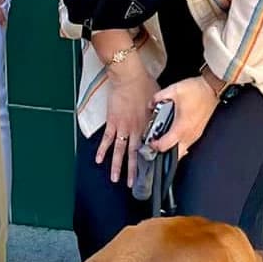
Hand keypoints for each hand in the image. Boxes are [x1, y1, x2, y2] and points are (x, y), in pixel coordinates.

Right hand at [94, 58, 156, 187]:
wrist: (129, 77)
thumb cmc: (145, 85)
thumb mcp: (158, 101)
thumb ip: (159, 113)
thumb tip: (164, 119)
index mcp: (147, 125)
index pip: (149, 147)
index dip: (149, 160)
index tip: (150, 171)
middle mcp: (135, 129)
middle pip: (134, 154)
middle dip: (133, 170)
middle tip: (132, 184)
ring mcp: (122, 127)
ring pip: (119, 151)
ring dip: (117, 165)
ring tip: (115, 179)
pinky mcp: (112, 122)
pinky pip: (106, 139)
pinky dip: (102, 150)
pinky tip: (98, 159)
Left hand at [147, 76, 218, 158]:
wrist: (213, 89)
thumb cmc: (197, 91)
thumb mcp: (174, 90)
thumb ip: (159, 97)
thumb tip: (151, 103)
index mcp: (181, 128)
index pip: (165, 146)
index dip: (154, 146)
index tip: (150, 140)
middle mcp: (189, 135)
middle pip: (175, 155)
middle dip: (164, 152)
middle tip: (157, 142)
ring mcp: (196, 134)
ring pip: (182, 151)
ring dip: (172, 148)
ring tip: (164, 138)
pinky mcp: (199, 132)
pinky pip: (188, 144)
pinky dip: (180, 143)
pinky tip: (175, 133)